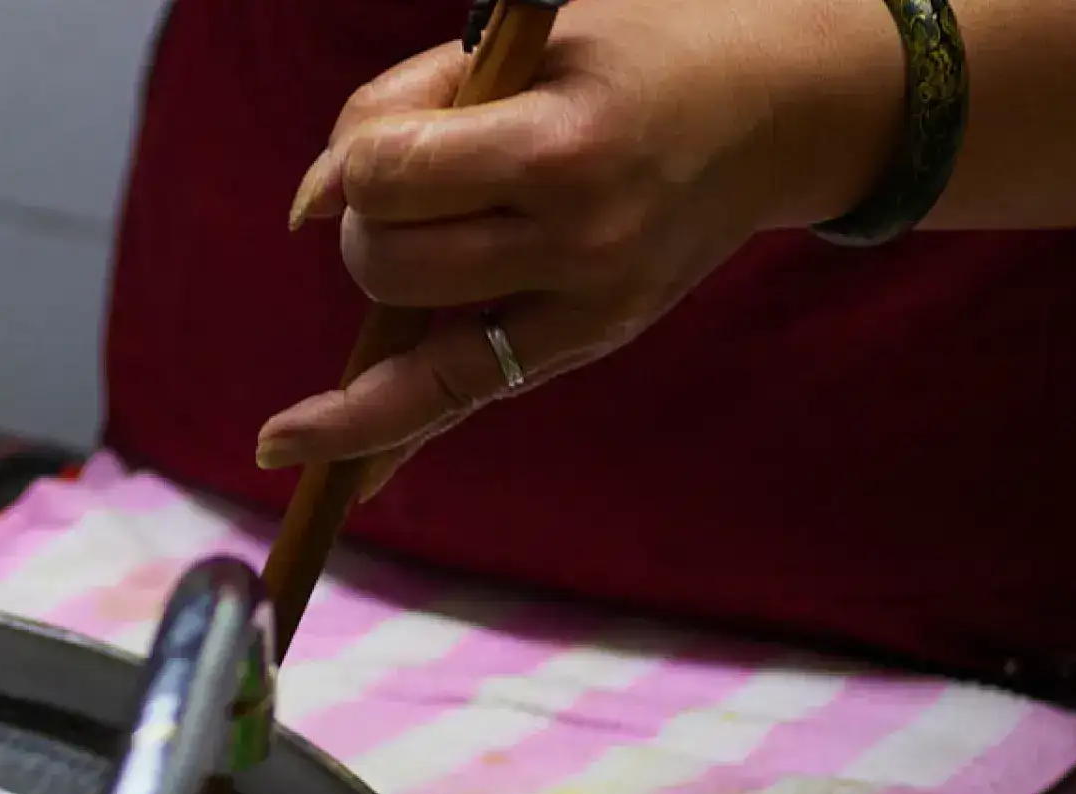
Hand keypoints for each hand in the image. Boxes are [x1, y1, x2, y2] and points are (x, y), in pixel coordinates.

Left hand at [254, 0, 900, 473]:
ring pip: (406, 344)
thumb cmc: (628, 58)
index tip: (376, 146)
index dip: (356, 161)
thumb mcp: (519, 45)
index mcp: (562, 146)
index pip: (388, 177)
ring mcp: (586, 307)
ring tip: (424, 239)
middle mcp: (578, 241)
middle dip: (367, 225)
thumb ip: (398, 105)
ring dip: (385, 290)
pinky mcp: (587, 344)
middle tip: (415, 183)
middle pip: (387, 265)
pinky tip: (317, 466)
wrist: (770, 110)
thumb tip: (305, 207)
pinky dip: (381, 438)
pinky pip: (458, 401)